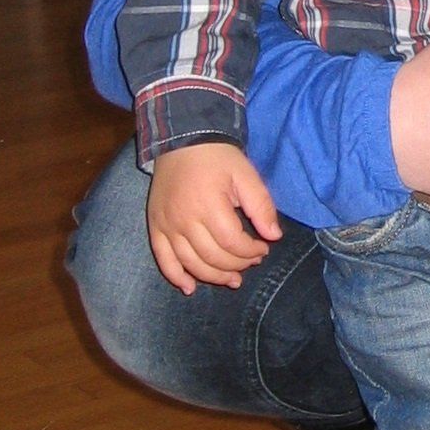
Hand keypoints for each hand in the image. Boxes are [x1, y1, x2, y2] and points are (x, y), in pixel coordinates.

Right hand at [147, 142, 280, 293]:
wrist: (182, 141)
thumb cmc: (218, 158)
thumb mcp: (246, 174)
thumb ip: (261, 205)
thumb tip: (274, 236)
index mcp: (209, 205)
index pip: (232, 243)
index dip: (251, 252)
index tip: (263, 248)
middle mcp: (184, 219)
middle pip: (213, 257)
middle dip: (237, 265)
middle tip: (252, 261)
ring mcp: (167, 225)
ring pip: (191, 263)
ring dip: (213, 277)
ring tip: (233, 279)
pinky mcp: (155, 227)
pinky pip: (163, 259)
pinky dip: (176, 277)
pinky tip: (190, 288)